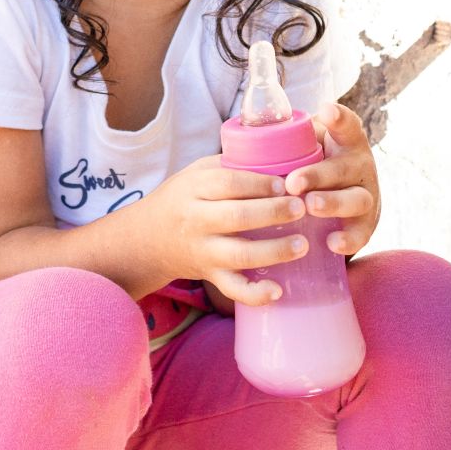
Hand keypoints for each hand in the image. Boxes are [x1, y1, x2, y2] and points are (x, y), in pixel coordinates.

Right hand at [140, 156, 312, 305]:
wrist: (148, 239)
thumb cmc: (183, 199)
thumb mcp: (196, 173)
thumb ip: (231, 166)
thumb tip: (280, 155)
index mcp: (194, 190)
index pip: (228, 183)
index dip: (258, 183)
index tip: (285, 183)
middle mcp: (196, 221)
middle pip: (237, 216)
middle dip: (273, 212)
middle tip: (301, 207)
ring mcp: (204, 251)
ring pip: (239, 254)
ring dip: (274, 250)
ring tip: (302, 244)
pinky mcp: (211, 275)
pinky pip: (233, 289)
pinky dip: (255, 294)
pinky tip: (278, 291)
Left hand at [282, 102, 380, 256]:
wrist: (341, 207)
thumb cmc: (313, 171)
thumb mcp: (307, 152)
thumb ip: (287, 144)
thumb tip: (242, 137)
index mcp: (345, 144)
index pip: (346, 126)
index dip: (338, 118)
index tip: (326, 111)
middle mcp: (358, 168)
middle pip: (343, 168)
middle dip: (318, 174)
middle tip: (294, 182)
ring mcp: (365, 197)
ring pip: (356, 199)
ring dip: (333, 203)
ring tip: (310, 206)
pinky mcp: (365, 226)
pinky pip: (361, 234)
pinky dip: (349, 239)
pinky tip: (332, 243)